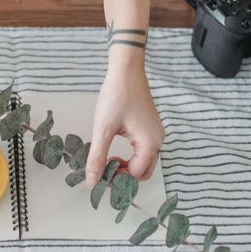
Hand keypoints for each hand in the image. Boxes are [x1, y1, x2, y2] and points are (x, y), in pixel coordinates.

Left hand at [86, 56, 163, 184]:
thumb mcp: (103, 129)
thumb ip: (97, 157)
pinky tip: (115, 147)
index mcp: (150, 143)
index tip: (100, 173)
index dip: (118, 178)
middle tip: (104, 169)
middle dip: (125, 175)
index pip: (136, 175)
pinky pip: (144, 149)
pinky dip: (131, 155)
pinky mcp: (151, 127)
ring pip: (144, 162)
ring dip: (127, 165)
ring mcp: (156, 133)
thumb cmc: (117, 95)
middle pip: (144, 172)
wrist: (126, 70)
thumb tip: (92, 181)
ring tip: (108, 158)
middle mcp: (158, 140)